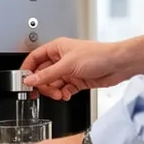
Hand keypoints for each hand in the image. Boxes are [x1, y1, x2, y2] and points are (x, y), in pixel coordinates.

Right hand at [21, 35, 143, 100]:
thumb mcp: (68, 65)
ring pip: (53, 83)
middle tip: (44, 92)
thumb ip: (47, 74)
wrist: (119, 64)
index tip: (24, 82)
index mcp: (57, 48)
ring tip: (59, 94)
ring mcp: (70, 70)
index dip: (28, 70)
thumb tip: (30, 79)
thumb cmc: (98, 55)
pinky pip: (64, 89)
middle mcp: (62, 59)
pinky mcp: (78, 81)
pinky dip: (64, 94)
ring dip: (54, 91)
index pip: (35, 58)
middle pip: (43, 74)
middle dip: (43, 84)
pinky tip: (67, 95)